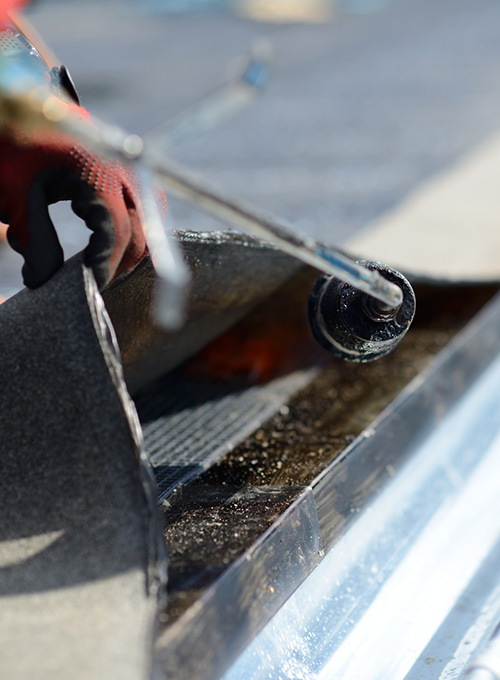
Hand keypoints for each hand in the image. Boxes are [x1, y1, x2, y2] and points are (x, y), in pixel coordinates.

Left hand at [0, 106, 163, 288]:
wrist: (11, 102)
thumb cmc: (10, 141)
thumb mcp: (14, 193)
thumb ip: (34, 238)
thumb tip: (42, 279)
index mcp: (96, 169)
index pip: (116, 230)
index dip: (105, 264)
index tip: (91, 286)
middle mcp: (119, 166)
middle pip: (141, 227)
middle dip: (121, 259)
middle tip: (95, 281)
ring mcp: (123, 163)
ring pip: (148, 214)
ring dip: (131, 242)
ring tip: (106, 263)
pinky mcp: (120, 163)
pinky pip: (141, 200)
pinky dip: (132, 222)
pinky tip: (108, 238)